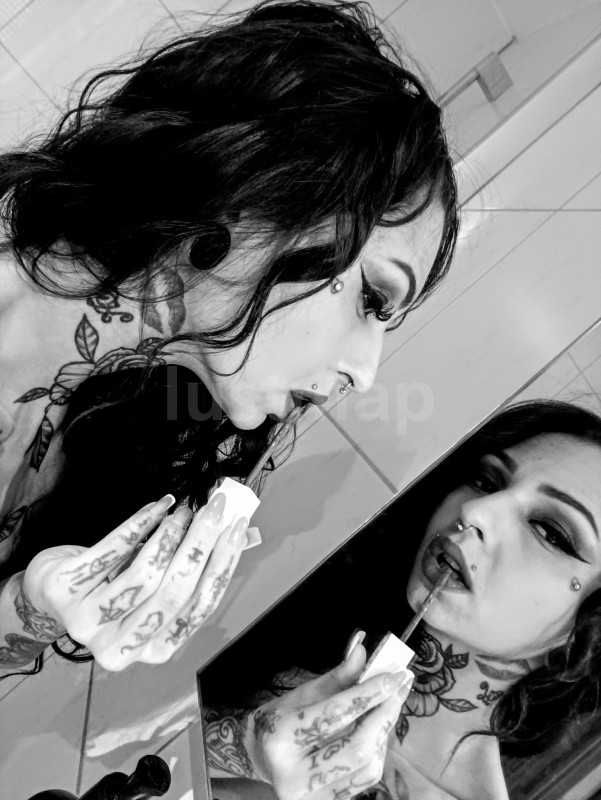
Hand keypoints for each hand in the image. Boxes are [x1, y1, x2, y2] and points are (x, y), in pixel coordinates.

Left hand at [21, 492, 247, 669]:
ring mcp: (88, 624)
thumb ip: (196, 569)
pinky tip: (157, 505)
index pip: (200, 608)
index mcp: (154, 649)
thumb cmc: (115, 588)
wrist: (53, 594)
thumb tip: (243, 532)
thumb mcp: (156, 588)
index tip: (238, 527)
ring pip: (143, 575)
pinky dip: (140, 523)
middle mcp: (121, 647)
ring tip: (182, 509)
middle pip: (174, 592)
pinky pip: (111, 551)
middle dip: (201, 543)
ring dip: (170, 534)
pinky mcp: (65, 592)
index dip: (222, 564)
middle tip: (216, 507)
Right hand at [241, 643, 413, 799]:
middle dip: (385, 715)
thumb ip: (339, 675)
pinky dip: (378, 751)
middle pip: (357, 747)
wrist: (262, 757)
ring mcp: (311, 797)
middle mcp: (293, 775)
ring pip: (367, 768)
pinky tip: (379, 729)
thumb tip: (363, 648)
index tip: (393, 676)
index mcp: (281, 738)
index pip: (334, 714)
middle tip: (401, 688)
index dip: (368, 693)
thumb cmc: (283, 720)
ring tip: (390, 706)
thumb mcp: (305, 692)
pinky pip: (366, 780)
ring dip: (385, 733)